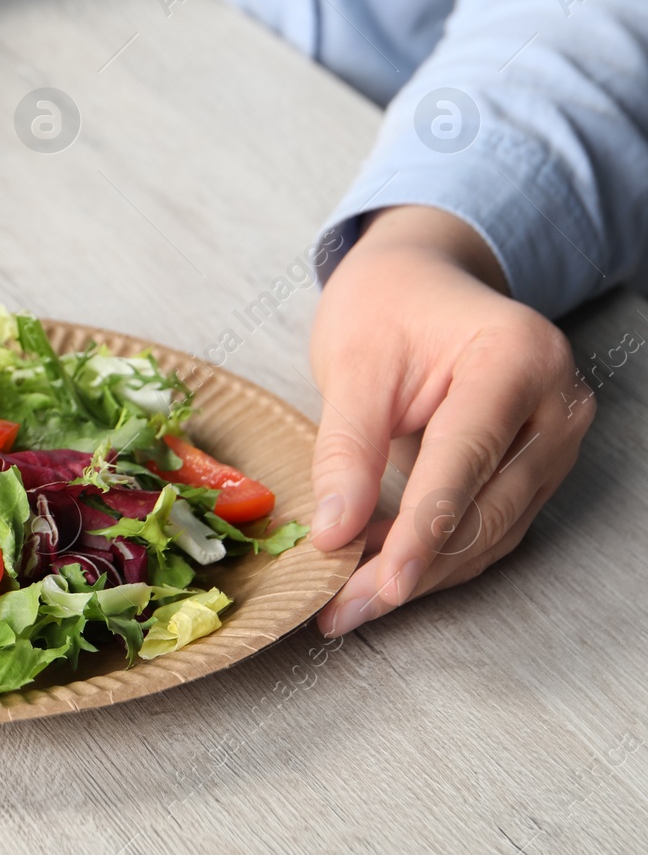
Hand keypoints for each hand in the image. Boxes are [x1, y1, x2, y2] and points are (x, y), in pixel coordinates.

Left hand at [307, 205, 593, 636]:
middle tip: (343, 610)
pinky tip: (384, 577)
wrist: (420, 280)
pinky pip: (492, 526)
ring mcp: (557, 440)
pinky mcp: (538, 467)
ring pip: (493, 532)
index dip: (422, 531)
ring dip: (424, 575)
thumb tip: (334, 533)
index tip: (379, 585)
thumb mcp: (352, 363)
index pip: (466, 460)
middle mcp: (556, 403)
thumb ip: (347, 448)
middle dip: (413, 568)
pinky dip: (438, 556)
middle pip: (487, 509)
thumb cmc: (384, 308)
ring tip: (351, 605)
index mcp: (516, 357)